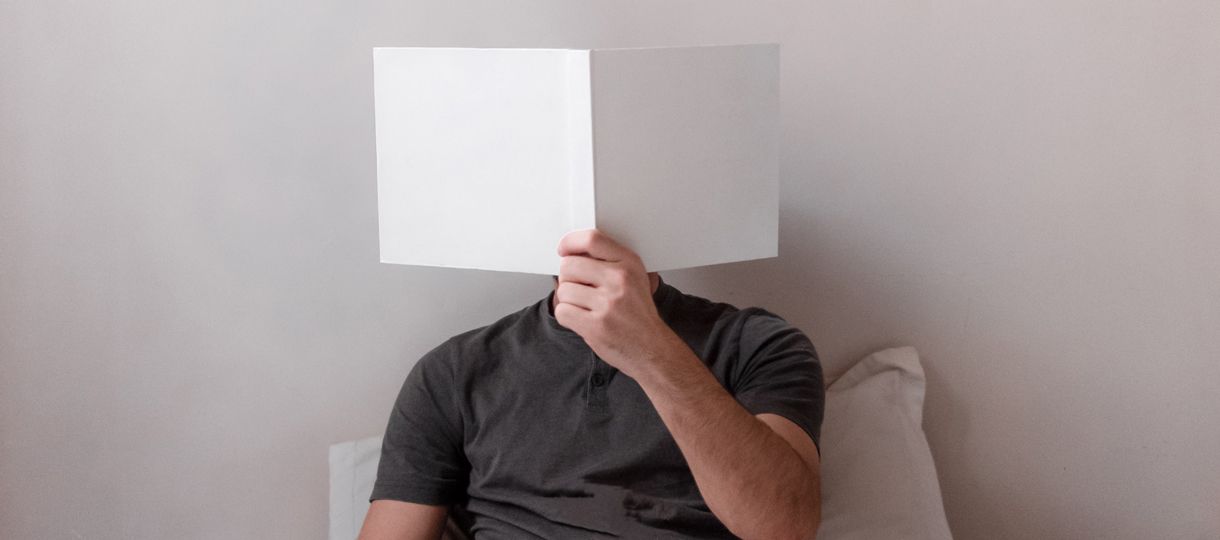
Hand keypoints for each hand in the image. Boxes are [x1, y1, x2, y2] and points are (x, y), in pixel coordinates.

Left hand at [554, 229, 683, 378]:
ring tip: (585, 308)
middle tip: (579, 289)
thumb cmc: (638, 314)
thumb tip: (572, 251)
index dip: (570, 242)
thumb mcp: (634, 278)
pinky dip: (567, 316)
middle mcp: (619, 280)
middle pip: (569, 265)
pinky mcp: (596, 325)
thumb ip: (608, 262)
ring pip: (563, 290)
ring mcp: (608, 303)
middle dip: (568, 278)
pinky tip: (582, 319)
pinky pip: (563, 311)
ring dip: (568, 300)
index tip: (563, 250)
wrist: (652, 348)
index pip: (591, 239)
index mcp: (629, 263)